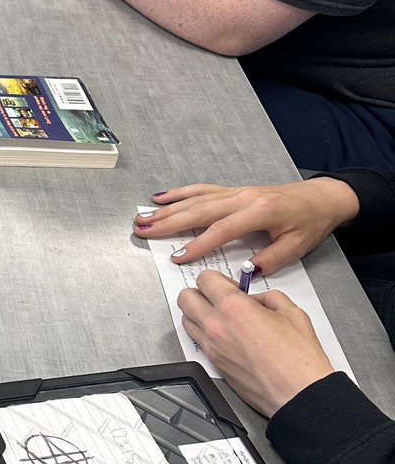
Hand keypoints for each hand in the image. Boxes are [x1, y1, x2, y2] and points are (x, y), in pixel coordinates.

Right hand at [134, 179, 359, 275]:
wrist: (320, 198)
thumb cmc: (309, 223)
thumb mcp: (296, 247)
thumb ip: (269, 260)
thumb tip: (243, 273)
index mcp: (258, 212)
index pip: (220, 230)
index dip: (196, 244)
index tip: (176, 257)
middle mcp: (241, 198)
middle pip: (198, 210)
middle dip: (167, 221)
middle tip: (143, 230)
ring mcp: (234, 191)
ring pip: (194, 199)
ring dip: (167, 208)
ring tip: (143, 216)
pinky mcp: (231, 190)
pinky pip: (201, 190)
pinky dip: (179, 193)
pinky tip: (161, 197)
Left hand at [178, 270, 333, 416]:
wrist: (302, 397)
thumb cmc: (300, 362)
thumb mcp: (292, 313)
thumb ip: (268, 297)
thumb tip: (256, 298)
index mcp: (233, 307)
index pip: (205, 278)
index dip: (218, 279)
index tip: (230, 286)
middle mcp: (216, 326)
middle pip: (186, 297)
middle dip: (200, 293)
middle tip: (218, 298)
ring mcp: (212, 348)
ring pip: (186, 320)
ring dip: (199, 314)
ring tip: (220, 317)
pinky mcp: (215, 366)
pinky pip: (198, 342)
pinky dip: (205, 335)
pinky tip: (226, 337)